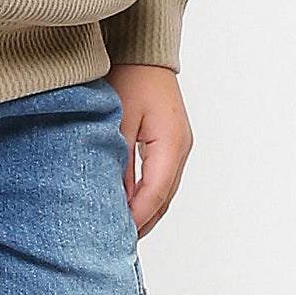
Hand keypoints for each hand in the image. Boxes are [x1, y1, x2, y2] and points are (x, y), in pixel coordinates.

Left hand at [109, 62, 191, 235]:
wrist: (144, 49)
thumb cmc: (128, 76)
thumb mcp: (117, 121)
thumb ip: (116, 163)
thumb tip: (114, 201)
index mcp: (171, 143)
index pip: (154, 194)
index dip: (135, 219)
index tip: (116, 238)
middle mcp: (181, 148)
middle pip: (163, 199)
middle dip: (141, 223)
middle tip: (114, 245)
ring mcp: (180, 146)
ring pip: (164, 193)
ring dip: (144, 213)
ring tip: (119, 232)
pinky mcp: (172, 143)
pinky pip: (162, 179)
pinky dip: (147, 197)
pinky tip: (127, 206)